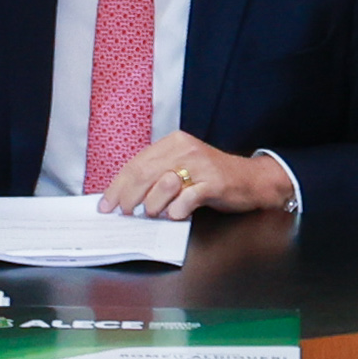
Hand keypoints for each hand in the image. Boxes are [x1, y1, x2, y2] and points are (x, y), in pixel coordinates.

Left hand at [96, 134, 290, 220]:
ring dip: (152, 205)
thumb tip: (124, 195)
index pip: (136, 163)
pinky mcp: (214, 182)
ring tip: (152, 214)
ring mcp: (201, 165)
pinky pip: (188, 198)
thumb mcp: (181, 167)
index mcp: (173, 143)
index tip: (106, 204)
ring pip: (163, 185)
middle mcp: (185, 149)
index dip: (117, 186)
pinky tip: (175, 215)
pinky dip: (177, 210)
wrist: (251, 180)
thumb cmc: (211, 177)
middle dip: (129, 198)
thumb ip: (156, 175)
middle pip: (144, 173)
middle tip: (125, 213)